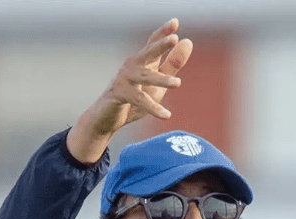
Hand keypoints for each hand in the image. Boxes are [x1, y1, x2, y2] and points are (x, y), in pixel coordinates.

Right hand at [67, 19, 192, 162]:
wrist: (107, 118)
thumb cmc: (134, 99)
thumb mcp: (158, 82)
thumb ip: (172, 64)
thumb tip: (188, 41)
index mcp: (142, 61)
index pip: (153, 43)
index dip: (163, 32)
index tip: (175, 22)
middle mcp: (132, 66)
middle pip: (148, 53)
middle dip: (160, 46)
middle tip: (174, 38)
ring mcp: (124, 79)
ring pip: (145, 77)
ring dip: (162, 80)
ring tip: (178, 83)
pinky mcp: (119, 94)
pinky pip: (139, 100)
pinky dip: (153, 108)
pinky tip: (167, 115)